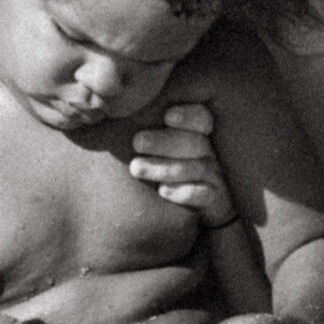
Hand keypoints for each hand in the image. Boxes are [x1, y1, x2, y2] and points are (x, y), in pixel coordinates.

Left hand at [128, 103, 233, 226]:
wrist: (192, 208)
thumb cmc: (166, 169)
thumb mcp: (159, 148)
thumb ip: (145, 131)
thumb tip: (107, 115)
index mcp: (199, 135)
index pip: (202, 118)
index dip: (188, 116)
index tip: (167, 116)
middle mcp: (210, 154)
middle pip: (196, 142)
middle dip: (165, 141)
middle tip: (137, 142)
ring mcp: (214, 177)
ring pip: (197, 168)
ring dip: (165, 167)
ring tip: (136, 168)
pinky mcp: (215, 202)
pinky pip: (204, 194)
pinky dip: (184, 192)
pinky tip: (163, 191)